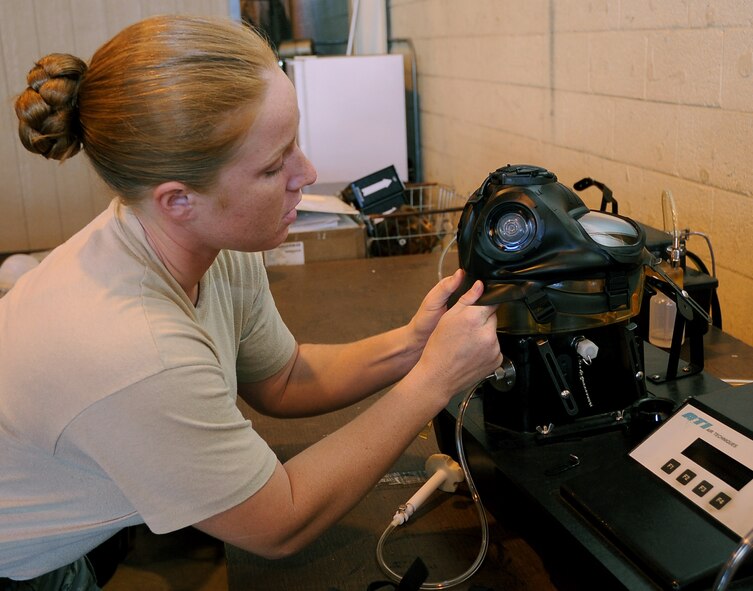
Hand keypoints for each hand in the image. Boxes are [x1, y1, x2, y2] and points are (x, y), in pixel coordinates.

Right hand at [412, 278, 502, 401]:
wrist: (438, 377)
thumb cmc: (438, 349)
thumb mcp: (447, 319)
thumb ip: (466, 299)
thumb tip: (480, 285)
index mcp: (474, 319)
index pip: (491, 302)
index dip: (483, 304)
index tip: (477, 309)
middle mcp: (487, 333)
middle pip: (492, 318)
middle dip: (482, 320)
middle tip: (466, 330)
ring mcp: (494, 348)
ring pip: (493, 333)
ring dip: (484, 335)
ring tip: (467, 343)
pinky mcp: (497, 360)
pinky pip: (495, 348)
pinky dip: (487, 349)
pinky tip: (472, 353)